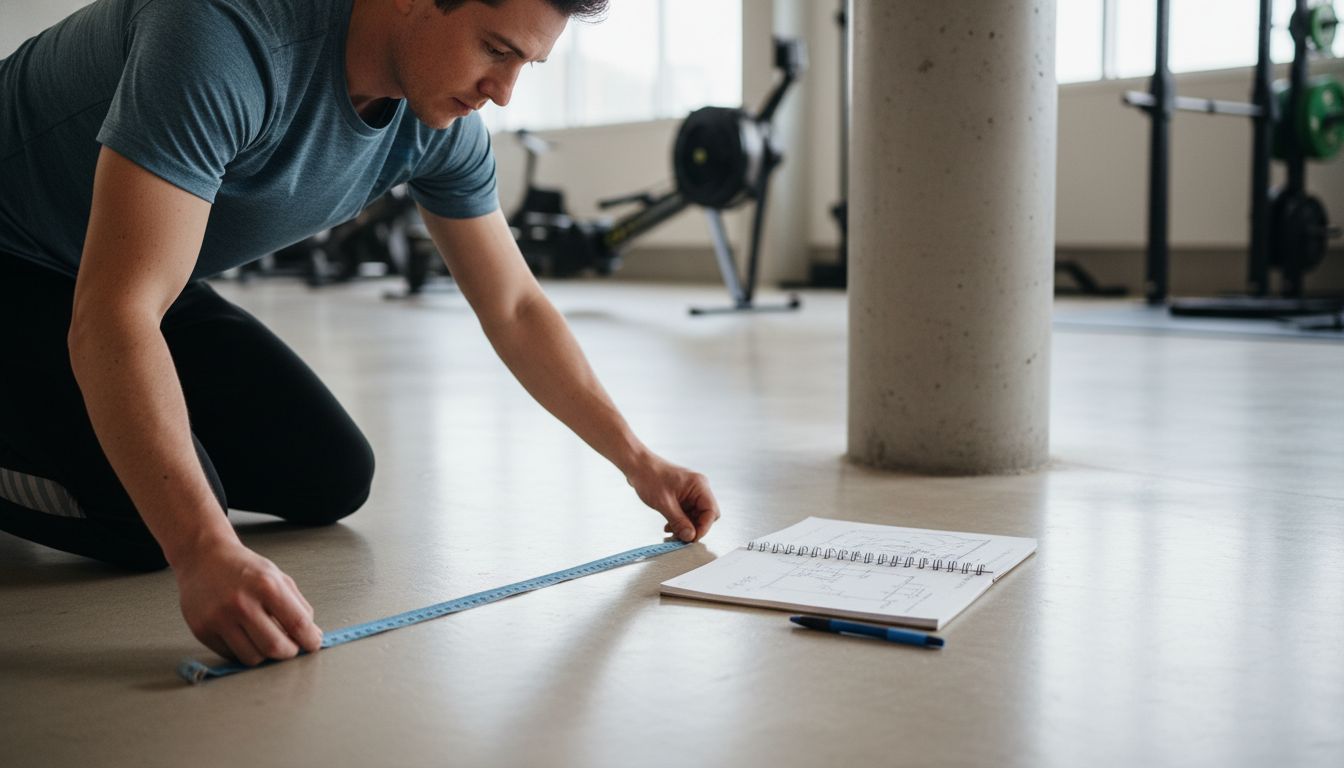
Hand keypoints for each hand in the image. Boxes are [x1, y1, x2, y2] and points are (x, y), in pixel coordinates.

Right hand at [174, 539, 322, 665]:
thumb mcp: (277, 577)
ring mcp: (219, 618)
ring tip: (267, 640)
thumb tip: (311, 635)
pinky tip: (245, 636)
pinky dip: (244, 650)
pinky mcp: (202, 630)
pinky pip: (231, 655)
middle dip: (289, 652)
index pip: (298, 623)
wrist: (203, 558)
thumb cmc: (243, 568)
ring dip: (266, 655)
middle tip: (291, 647)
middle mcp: (241, 603)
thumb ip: (298, 606)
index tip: (313, 644)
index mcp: (266, 585)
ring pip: (253, 658)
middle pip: (276, 647)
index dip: (310, 639)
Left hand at [626, 454, 720, 541]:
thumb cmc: (649, 476)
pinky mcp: (683, 495)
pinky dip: (680, 521)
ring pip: (696, 515)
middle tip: (682, 537)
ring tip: (671, 532)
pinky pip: (687, 512)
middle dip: (694, 527)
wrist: (637, 465)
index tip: (692, 538)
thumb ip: (678, 521)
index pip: (711, 512)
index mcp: (699, 486)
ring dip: (685, 526)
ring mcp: (691, 492)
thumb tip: (690, 536)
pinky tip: (669, 526)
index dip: (703, 528)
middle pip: (706, 515)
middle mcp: (698, 488)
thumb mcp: (664, 503)